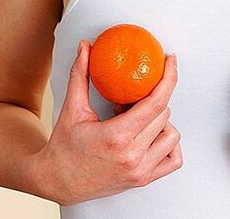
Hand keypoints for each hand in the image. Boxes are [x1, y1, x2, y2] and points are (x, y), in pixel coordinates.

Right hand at [28, 40, 181, 204]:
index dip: (169, 77)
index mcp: (116, 137)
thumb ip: (80, 75)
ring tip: (137, 121)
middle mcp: (132, 156)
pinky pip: (174, 159)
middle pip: (165, 114)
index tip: (170, 61)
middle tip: (131, 101)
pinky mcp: (143, 180)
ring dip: (161, 122)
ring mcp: (140, 171)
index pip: (157, 102)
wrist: (55, 182)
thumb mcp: (71, 109)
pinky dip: (169, 145)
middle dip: (154, 100)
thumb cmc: (63, 148)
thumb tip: (86, 47)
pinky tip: (152, 136)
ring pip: (173, 135)